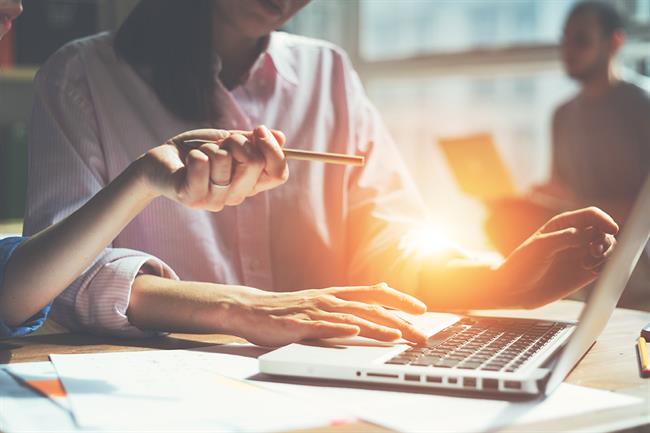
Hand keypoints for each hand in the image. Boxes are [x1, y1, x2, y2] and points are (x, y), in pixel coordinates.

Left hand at [136, 125, 287, 210]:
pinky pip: (202, 164)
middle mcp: (236, 196)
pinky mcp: (192, 198)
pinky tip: (188, 161)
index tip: (259, 130)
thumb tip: (281, 137)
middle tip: (221, 143)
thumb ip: (252, 141)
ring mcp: (215, 200)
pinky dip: (194, 153)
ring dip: (210, 147)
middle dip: (236, 140)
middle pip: (255, 162)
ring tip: (200, 154)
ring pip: (225, 160)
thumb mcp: (227, 141)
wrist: (160, 161)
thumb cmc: (195, 151)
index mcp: (249, 183)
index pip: (278, 174)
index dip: (273, 150)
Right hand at [222, 283, 427, 346]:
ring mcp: (313, 311)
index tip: (422, 310)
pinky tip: (352, 331)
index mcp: (335, 295)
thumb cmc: (288, 308)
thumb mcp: (323, 300)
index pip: (374, 294)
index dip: (400, 300)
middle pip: (369, 308)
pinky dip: (338, 328)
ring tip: (398, 335)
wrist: (251, 308)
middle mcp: (329, 300)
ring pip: (350, 318)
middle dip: (399, 320)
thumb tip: (380, 292)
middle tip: (421, 333)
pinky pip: (320, 326)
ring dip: (376, 327)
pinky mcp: (297, 325)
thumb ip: (349, 299)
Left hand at [497, 207, 618, 307]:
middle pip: (603, 231)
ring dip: (607, 254)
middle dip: (605, 240)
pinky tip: (594, 271)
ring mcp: (581, 255)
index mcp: (563, 224)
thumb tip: (593, 235)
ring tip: (588, 265)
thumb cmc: (522, 264)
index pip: (591, 216)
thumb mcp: (541, 246)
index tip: (611, 229)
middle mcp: (575, 237)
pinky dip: (607, 267)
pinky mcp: (585, 272)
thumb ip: (566, 237)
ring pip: (608, 248)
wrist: (515, 289)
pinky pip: (605, 266)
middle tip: (593, 252)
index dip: (604, 220)